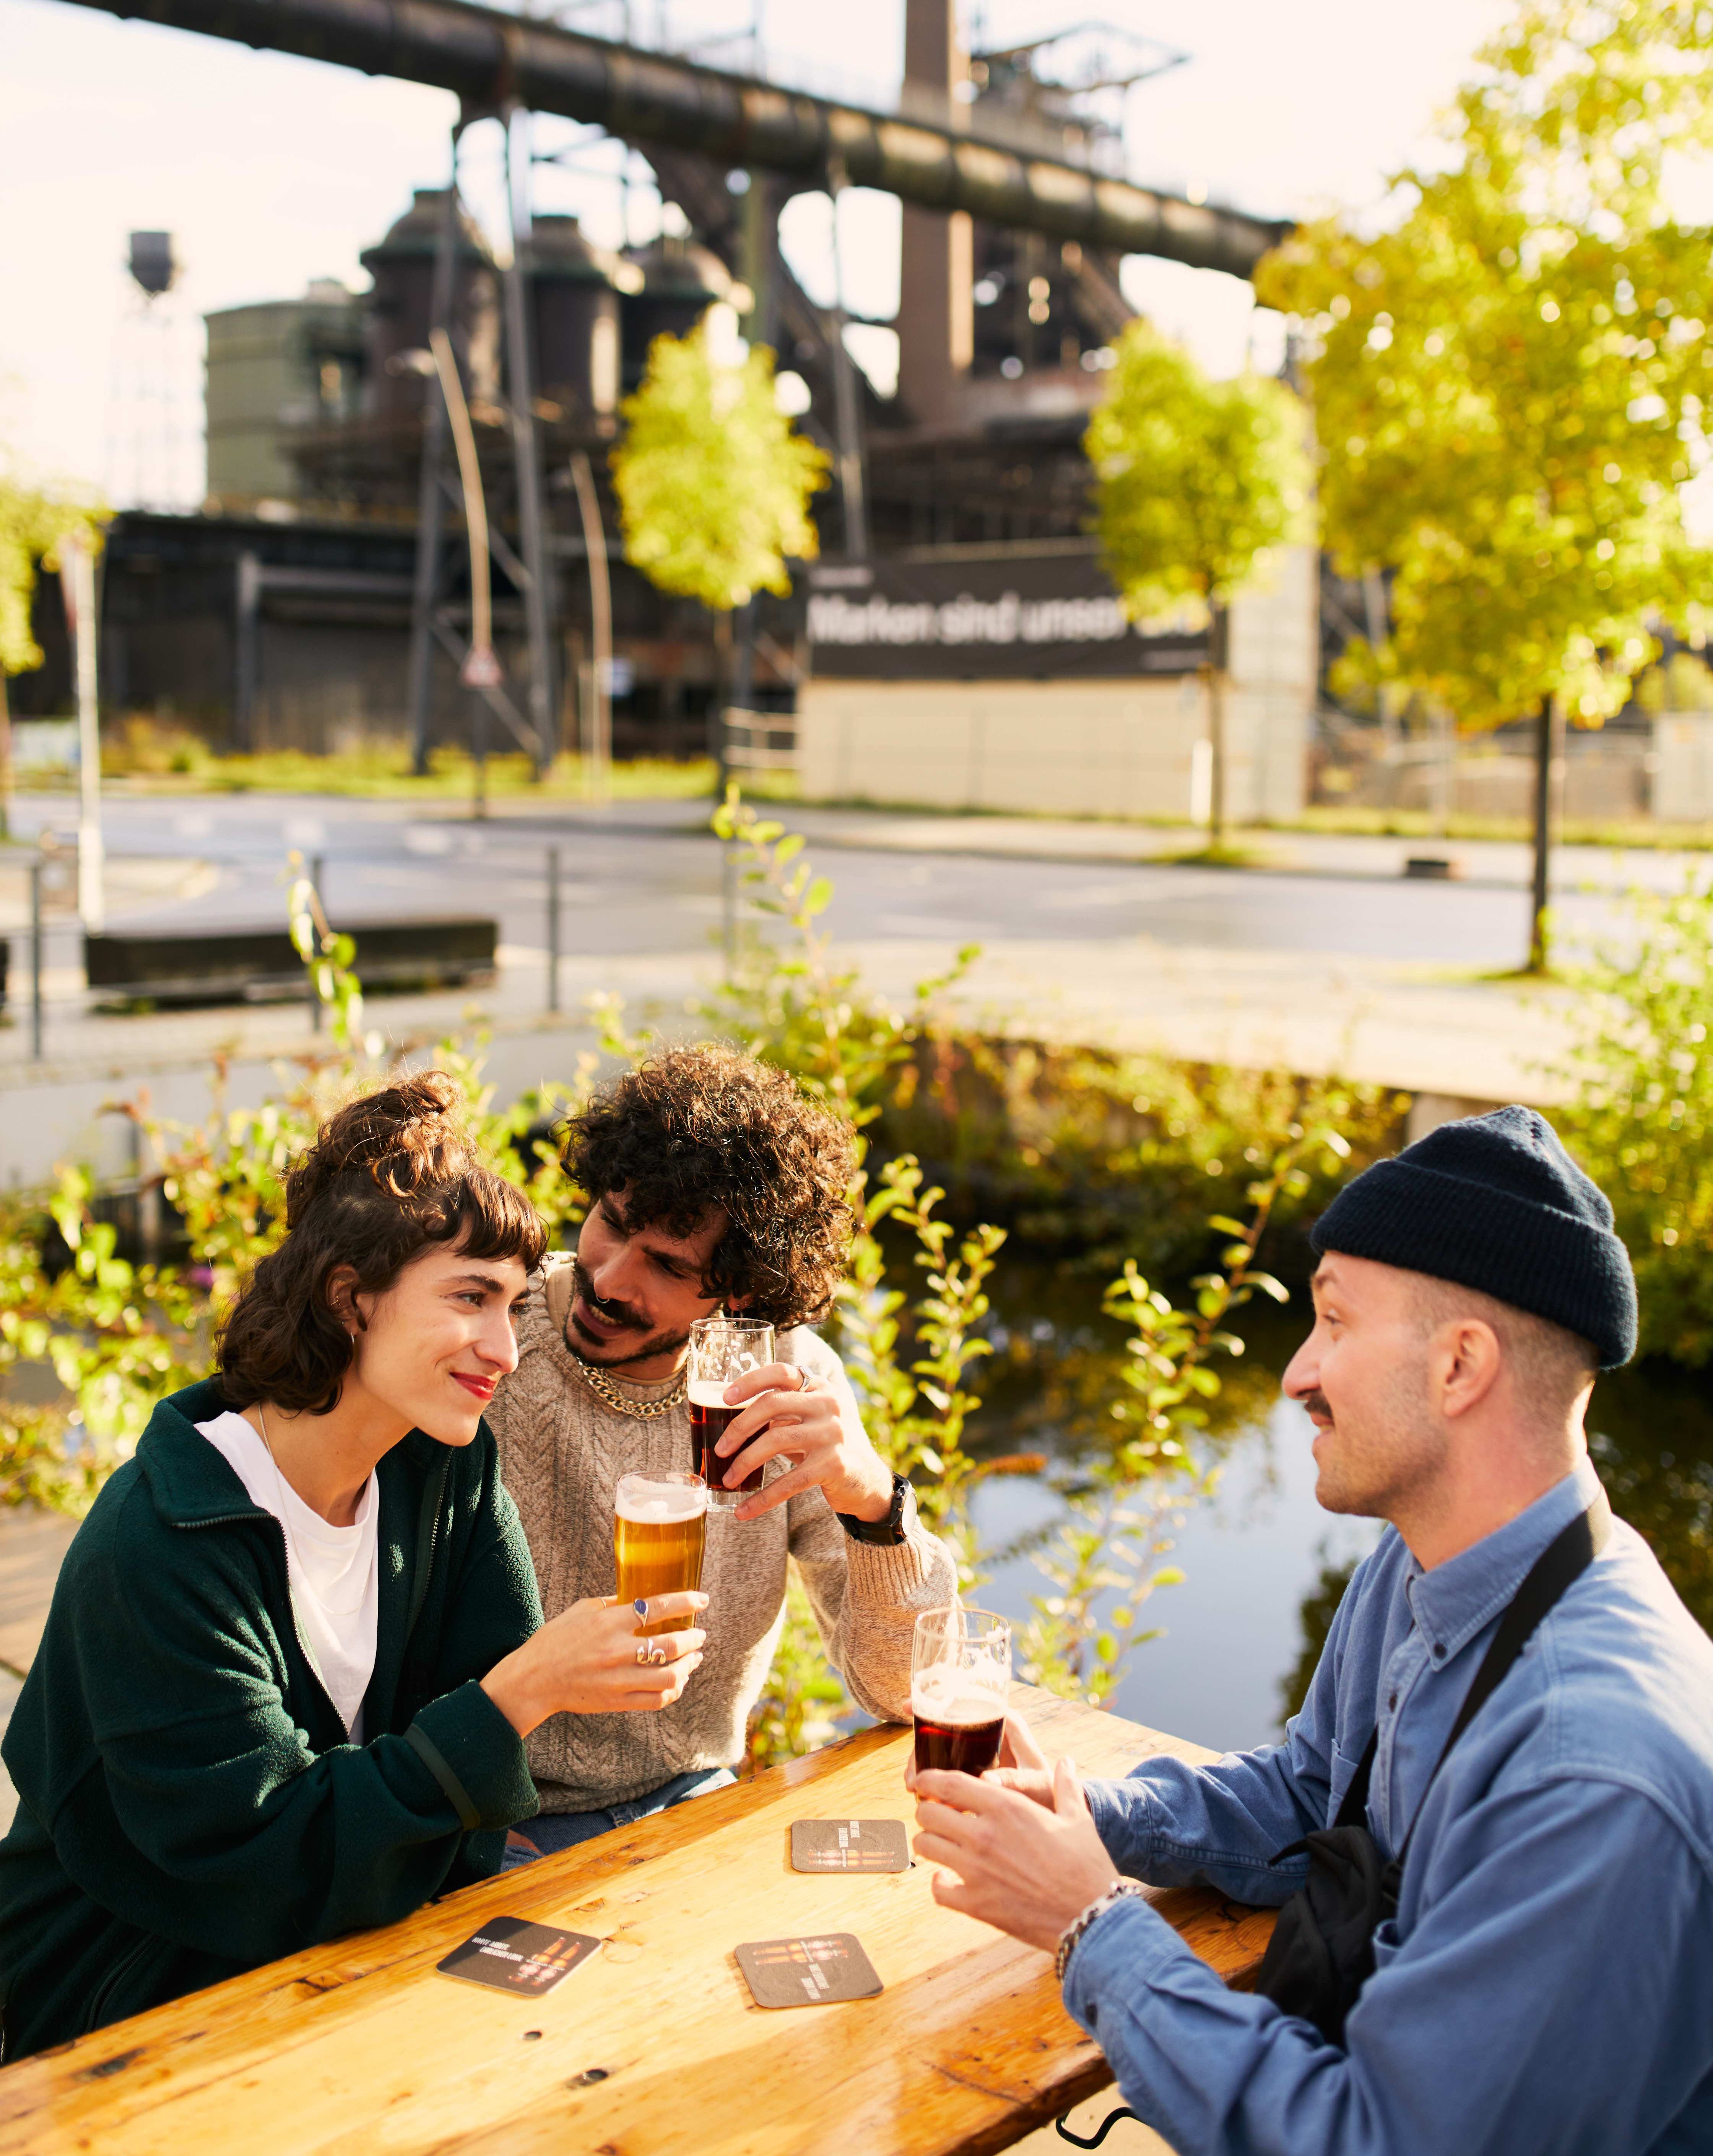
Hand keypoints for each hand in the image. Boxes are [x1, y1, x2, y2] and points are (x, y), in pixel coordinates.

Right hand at [482, 1593, 707, 1736]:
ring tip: (694, 1658)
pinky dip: (675, 1690)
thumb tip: (644, 1598)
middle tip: (700, 1634)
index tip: (702, 1600)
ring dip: (689, 1665)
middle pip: (671, 1644)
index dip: (687, 1602)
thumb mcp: (583, 1609)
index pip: (659, 1607)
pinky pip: (657, 1700)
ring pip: (670, 1676)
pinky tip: (678, 1680)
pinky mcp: (618, 1701)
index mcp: (609, 1622)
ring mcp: (619, 1679)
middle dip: (694, 1638)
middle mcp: (618, 1651)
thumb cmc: (557, 1639)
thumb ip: (615, 1603)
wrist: (534, 1680)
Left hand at [716, 1361, 893, 1523]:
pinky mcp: (834, 1464)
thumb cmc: (827, 1446)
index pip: (781, 1371)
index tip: (725, 1398)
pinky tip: (744, 1511)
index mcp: (820, 1387)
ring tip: (728, 1480)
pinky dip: (762, 1498)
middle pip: (772, 1404)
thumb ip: (782, 1411)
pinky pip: (789, 1481)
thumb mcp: (810, 1420)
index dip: (750, 1381)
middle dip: (739, 1428)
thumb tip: (733, 1421)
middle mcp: (829, 1403)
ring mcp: (833, 1432)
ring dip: (744, 1463)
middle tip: (720, 1449)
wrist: (868, 1480)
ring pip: (775, 1440)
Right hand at [903, 1711, 1053, 1803]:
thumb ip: (1013, 1781)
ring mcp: (979, 1745)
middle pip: (947, 1723)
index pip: (968, 1699)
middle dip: (922, 1741)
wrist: (1051, 1808)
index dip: (936, 1698)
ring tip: (912, 1785)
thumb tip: (986, 1782)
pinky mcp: (972, 1763)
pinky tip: (919, 1790)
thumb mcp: (1033, 1785)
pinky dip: (931, 1773)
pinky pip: (946, 1761)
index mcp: (1007, 1722)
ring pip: (942, 1743)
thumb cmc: (1047, 1792)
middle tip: (911, 1770)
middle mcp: (990, 1728)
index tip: (910, 1706)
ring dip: (923, 1761)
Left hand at [912, 1756, 1120, 1953]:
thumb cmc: (1085, 1864)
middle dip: (927, 1810)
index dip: (928, 1779)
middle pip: (927, 1813)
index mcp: (1006, 1807)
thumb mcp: (1078, 1818)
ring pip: (926, 1846)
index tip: (923, 1781)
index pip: (948, 1783)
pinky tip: (950, 1880)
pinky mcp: (976, 1904)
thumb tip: (1067, 1761)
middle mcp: (984, 1835)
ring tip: (944, 1844)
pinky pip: (938, 1890)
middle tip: (939, 1815)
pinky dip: (939, 1884)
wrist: (1090, 1916)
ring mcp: (976, 1871)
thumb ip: (1066, 1786)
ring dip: (931, 1842)